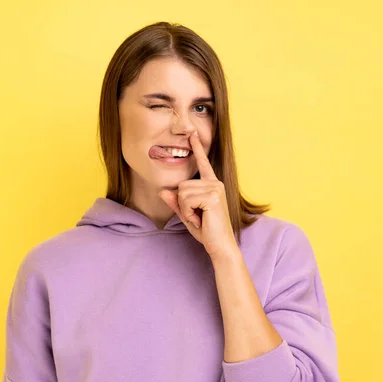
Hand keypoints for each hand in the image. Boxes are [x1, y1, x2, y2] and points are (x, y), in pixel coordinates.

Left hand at [158, 131, 238, 259]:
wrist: (220, 245)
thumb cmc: (206, 231)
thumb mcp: (187, 215)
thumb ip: (176, 202)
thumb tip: (162, 191)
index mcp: (211, 184)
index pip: (202, 163)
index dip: (197, 148)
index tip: (193, 133)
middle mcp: (215, 183)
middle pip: (182, 184)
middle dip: (183, 204)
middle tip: (197, 216)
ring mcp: (215, 188)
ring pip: (182, 192)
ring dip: (186, 209)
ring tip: (200, 218)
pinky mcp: (213, 196)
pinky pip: (186, 200)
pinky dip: (188, 213)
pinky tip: (200, 220)